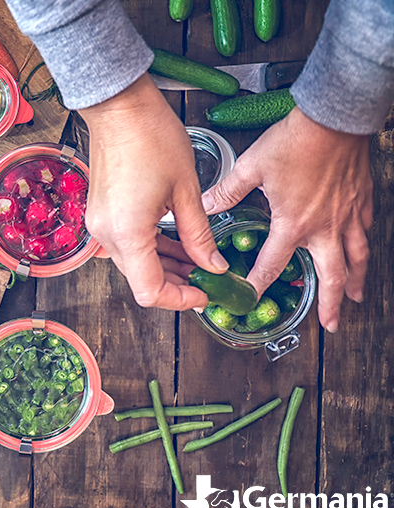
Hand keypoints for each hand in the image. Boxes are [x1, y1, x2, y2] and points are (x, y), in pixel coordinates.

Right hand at [78, 73, 228, 310]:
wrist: (119, 107)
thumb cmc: (151, 137)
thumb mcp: (186, 190)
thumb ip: (199, 236)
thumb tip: (213, 265)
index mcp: (128, 233)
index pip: (150, 291)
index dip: (180, 299)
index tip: (205, 293)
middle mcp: (107, 235)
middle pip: (141, 280)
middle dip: (176, 284)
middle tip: (209, 278)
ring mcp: (100, 225)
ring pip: (134, 264)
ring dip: (164, 267)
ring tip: (198, 260)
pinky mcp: (101, 214)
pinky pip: (127, 245)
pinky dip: (151, 250)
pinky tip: (176, 243)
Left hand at [201, 107, 373, 332]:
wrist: (334, 118)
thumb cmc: (293, 142)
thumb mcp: (251, 167)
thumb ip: (227, 191)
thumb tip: (205, 204)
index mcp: (293, 224)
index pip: (272, 265)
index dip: (259, 284)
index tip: (250, 299)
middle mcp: (324, 227)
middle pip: (332, 276)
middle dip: (331, 304)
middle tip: (330, 325)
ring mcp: (347, 216)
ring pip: (356, 259)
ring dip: (356, 282)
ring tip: (356, 299)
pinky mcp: (361, 200)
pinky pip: (365, 232)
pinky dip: (364, 247)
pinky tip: (361, 252)